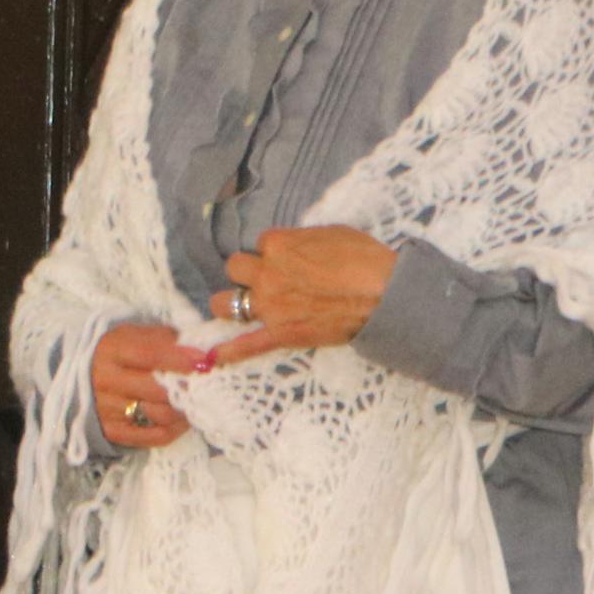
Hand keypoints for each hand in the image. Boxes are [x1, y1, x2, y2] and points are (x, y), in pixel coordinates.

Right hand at [92, 321, 199, 449]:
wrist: (83, 379)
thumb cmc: (118, 354)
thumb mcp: (133, 335)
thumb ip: (164, 339)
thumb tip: (200, 350)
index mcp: (111, 350)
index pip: (150, 355)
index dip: (180, 359)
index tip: (204, 360)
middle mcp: (106, 380)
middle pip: (158, 389)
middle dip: (187, 386)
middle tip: (205, 383)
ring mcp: (108, 409)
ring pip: (161, 414)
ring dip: (184, 408)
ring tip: (193, 400)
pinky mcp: (114, 432)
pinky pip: (155, 436)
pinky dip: (176, 429)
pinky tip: (182, 419)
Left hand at [202, 225, 398, 365]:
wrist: (384, 294)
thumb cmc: (364, 258)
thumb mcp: (330, 233)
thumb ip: (301, 239)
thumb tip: (294, 247)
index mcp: (278, 244)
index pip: (261, 243)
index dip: (275, 251)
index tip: (291, 258)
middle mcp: (267, 275)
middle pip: (235, 269)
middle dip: (248, 272)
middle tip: (267, 279)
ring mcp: (270, 307)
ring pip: (226, 303)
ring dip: (231, 303)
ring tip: (240, 306)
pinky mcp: (281, 334)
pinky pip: (246, 346)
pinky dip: (226, 353)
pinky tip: (208, 360)